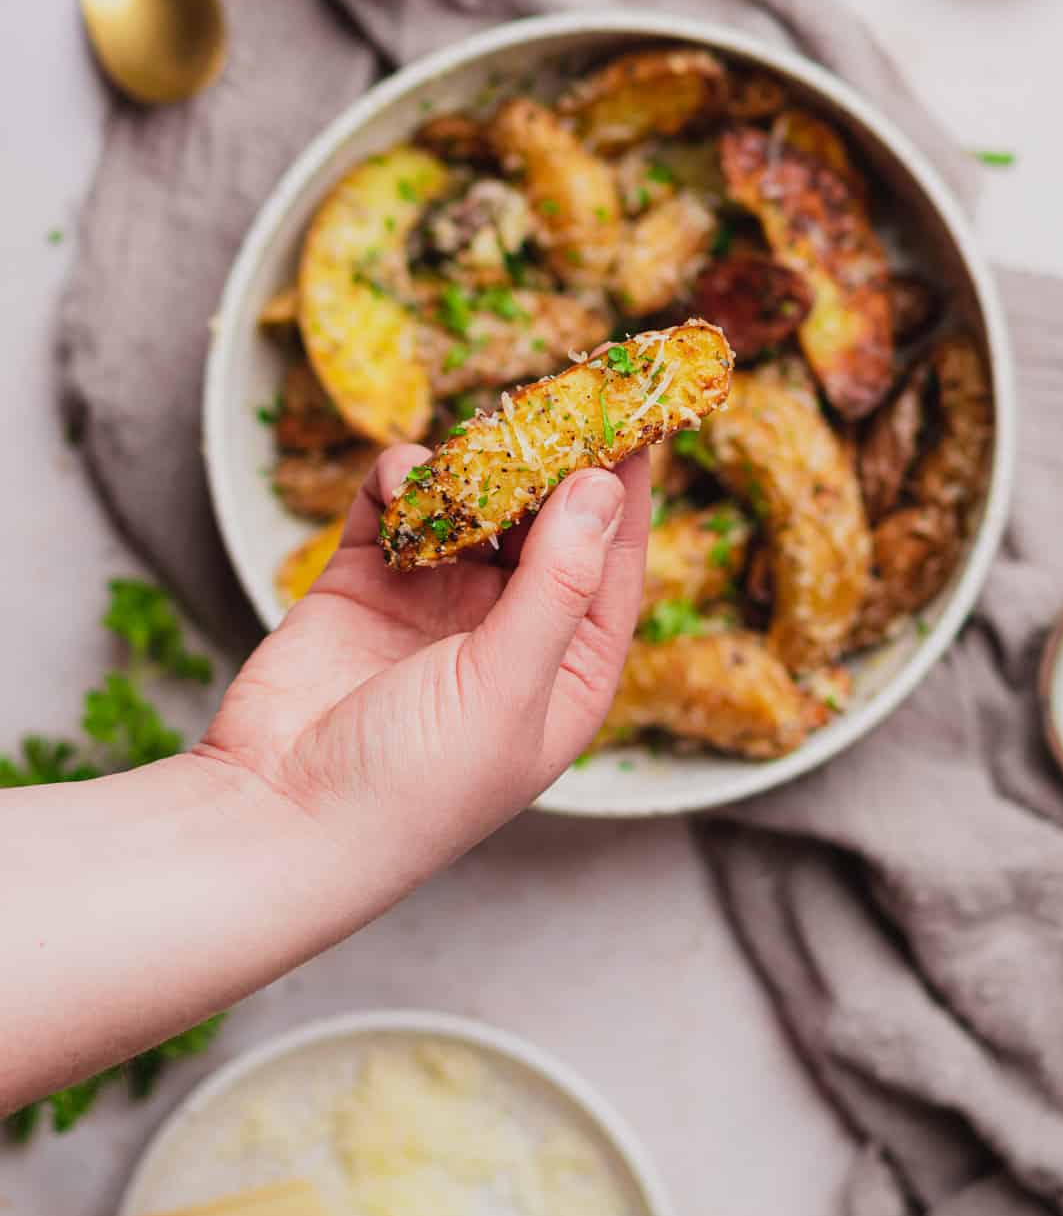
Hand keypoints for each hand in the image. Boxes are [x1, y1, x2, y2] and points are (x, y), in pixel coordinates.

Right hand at [202, 446, 649, 894]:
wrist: (275, 816)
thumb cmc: (410, 784)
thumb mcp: (506, 684)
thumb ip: (558, 582)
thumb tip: (604, 486)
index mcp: (567, 668)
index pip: (613, 559)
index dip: (626, 486)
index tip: (635, 411)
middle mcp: (509, 630)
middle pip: (546, 520)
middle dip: (545, 462)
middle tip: (547, 398)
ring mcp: (436, 601)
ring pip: (472, 502)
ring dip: (471, 470)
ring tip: (472, 445)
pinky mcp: (366, 580)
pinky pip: (397, 506)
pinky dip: (401, 482)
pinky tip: (402, 481)